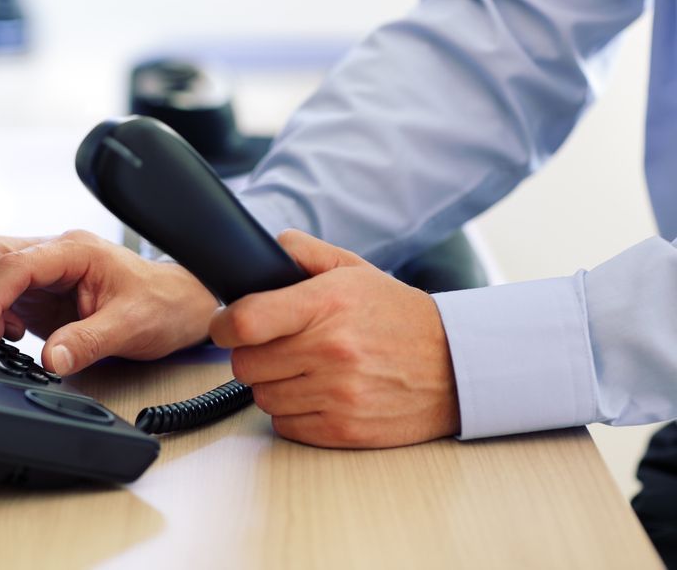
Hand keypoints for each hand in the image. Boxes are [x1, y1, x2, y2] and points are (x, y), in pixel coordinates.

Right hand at [0, 230, 218, 374]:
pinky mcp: (38, 292)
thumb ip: (88, 342)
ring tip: (5, 336)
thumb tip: (49, 359)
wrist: (178, 306)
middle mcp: (53, 254)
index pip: (12, 264)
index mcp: (74, 252)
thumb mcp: (131, 327)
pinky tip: (15, 335)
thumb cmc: (162, 305)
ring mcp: (42, 272)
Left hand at [209, 229, 459, 447]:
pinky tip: (317, 395)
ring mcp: (337, 393)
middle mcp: (330, 350)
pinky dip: (293, 413)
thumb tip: (267, 248)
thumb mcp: (355, 270)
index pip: (245, 320)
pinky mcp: (343, 430)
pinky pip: (286, 425)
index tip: (225, 328)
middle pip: (245, 364)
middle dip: (252, 356)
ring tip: (303, 371)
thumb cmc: (397, 316)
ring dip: (274, 385)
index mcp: (327, 304)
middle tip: (275, 348)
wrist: (455, 365)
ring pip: (263, 397)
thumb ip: (305, 252)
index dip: (223, 326)